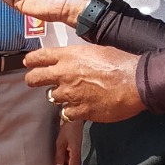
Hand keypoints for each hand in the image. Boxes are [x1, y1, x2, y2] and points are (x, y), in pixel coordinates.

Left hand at [24, 45, 142, 123]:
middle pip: (35, 78)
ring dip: (58, 96)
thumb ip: (78, 57)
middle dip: (32, 79)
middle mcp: (64, 74)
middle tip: (33, 81)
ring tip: (69, 94)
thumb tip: (73, 60)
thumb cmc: (121, 63)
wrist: (136, 83)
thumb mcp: (96, 50)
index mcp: (69, 56)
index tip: (28, 63)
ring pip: (51, 97)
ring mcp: (70, 94)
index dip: (31, 60)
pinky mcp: (80, 111)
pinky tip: (79, 108)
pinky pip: (66, 113)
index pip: (39, 57)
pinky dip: (71, 111)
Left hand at [54, 114, 83, 164]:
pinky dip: (68, 159)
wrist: (75, 119)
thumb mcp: (60, 142)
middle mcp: (78, 152)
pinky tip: (62, 156)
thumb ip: (59, 155)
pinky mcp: (77, 145)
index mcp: (75, 153)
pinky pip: (73, 155)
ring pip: (74, 161)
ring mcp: (78, 148)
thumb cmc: (67, 129)